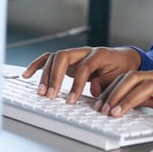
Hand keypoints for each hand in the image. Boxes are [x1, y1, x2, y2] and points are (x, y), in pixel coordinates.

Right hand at [22, 46, 140, 103]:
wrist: (125, 59)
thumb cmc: (122, 69)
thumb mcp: (119, 78)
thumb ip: (106, 84)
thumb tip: (93, 90)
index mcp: (99, 54)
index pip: (83, 67)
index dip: (76, 84)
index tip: (70, 100)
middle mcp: (84, 51)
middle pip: (63, 56)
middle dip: (54, 77)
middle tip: (51, 96)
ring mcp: (75, 53)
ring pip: (54, 57)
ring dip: (45, 75)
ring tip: (41, 92)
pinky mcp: (68, 59)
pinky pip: (49, 59)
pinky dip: (37, 65)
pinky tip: (27, 75)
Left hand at [94, 70, 152, 119]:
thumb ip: (136, 97)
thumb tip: (113, 104)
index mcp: (151, 76)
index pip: (127, 77)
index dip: (112, 90)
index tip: (100, 105)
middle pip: (136, 79)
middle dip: (118, 94)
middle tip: (106, 111)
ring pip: (152, 86)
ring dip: (132, 100)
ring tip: (120, 112)